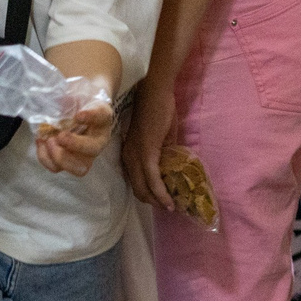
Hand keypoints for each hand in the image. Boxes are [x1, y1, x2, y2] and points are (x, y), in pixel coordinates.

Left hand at [34, 87, 114, 177]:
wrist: (77, 107)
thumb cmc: (78, 99)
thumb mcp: (75, 91)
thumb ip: (69, 96)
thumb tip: (60, 102)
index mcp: (102, 118)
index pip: (102, 116)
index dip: (91, 116)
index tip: (79, 114)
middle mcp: (97, 139)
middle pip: (93, 151)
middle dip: (75, 146)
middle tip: (60, 136)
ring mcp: (83, 154)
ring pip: (78, 168)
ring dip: (60, 157)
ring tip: (48, 141)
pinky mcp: (67, 161)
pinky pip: (57, 168)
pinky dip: (45, 157)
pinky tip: (40, 141)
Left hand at [121, 77, 178, 207]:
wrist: (156, 94)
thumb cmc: (159, 111)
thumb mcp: (161, 138)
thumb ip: (164, 152)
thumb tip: (172, 165)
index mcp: (129, 153)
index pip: (135, 181)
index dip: (148, 194)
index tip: (162, 202)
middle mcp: (128, 157)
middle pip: (137, 189)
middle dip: (153, 201)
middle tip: (168, 207)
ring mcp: (136, 155)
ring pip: (144, 188)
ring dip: (158, 200)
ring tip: (172, 207)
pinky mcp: (147, 152)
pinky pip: (153, 179)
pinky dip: (161, 193)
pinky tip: (169, 202)